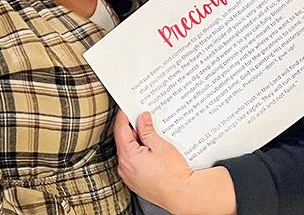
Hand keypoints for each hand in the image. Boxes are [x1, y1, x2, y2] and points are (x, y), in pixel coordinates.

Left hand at [114, 111, 236, 214]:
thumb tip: (142, 119)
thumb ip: (147, 130)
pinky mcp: (135, 182)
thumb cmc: (173, 174)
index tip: (127, 109)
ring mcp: (129, 176)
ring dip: (138, 143)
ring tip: (153, 139)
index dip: (124, 116)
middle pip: (124, 141)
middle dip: (134, 130)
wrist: (182, 195)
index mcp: (128, 156)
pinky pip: (133, 164)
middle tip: (146, 121)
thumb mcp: (160, 146)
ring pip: (129, 153)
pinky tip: (153, 153)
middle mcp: (124, 167)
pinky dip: (140, 155)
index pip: (120, 129)